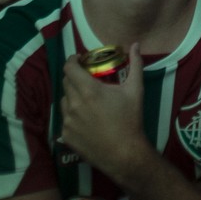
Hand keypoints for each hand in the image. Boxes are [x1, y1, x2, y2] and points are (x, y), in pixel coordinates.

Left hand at [61, 45, 149, 184]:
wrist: (124, 154)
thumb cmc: (130, 120)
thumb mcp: (135, 90)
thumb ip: (135, 65)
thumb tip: (135, 45)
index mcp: (88, 90)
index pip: (69, 67)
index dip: (72, 60)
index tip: (80, 59)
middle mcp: (74, 104)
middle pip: (66, 82)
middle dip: (75, 77)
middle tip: (87, 80)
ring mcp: (67, 121)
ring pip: (64, 101)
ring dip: (73, 96)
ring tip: (86, 101)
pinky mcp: (66, 135)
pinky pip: (65, 119)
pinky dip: (73, 115)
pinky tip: (86, 120)